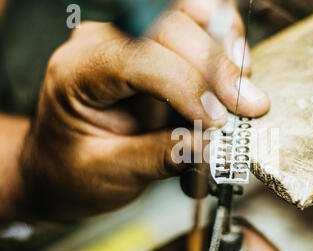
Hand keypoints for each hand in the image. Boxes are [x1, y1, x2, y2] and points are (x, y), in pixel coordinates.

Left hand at [19, 0, 269, 219]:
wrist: (64, 165)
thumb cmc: (74, 169)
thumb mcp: (109, 173)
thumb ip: (157, 157)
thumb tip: (208, 144)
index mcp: (78, 71)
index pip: (138, 57)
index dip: (185, 84)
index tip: (216, 120)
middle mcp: (103, 43)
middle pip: (168, 26)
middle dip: (215, 65)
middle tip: (248, 105)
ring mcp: (132, 39)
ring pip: (186, 12)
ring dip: (224, 43)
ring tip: (245, 84)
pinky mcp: (156, 48)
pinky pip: (195, 26)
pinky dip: (223, 41)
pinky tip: (237, 69)